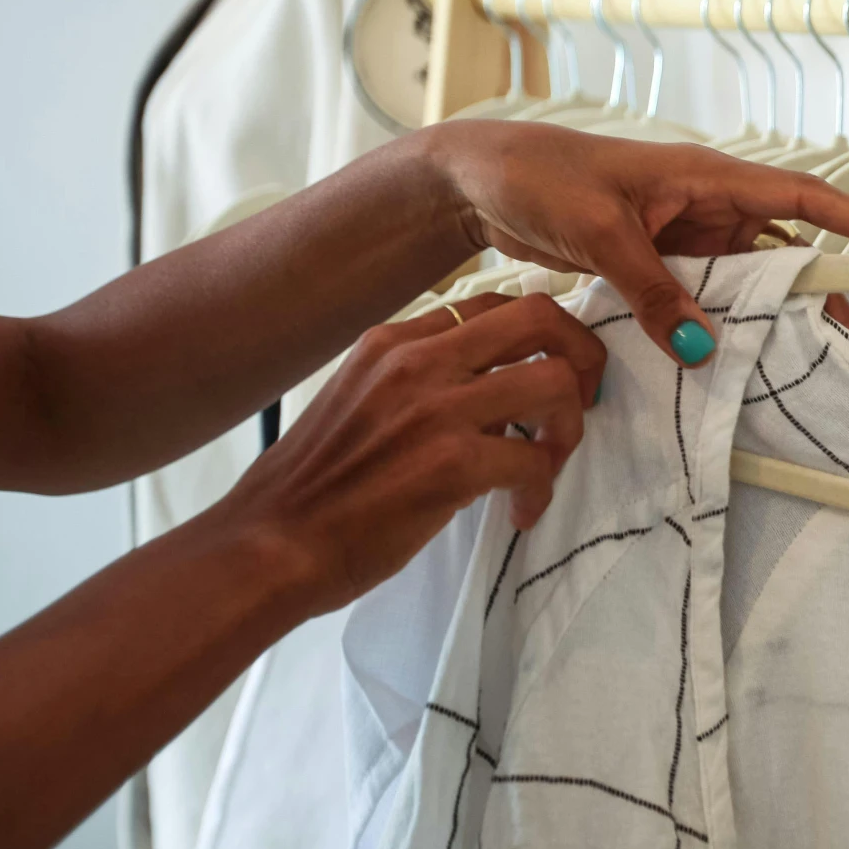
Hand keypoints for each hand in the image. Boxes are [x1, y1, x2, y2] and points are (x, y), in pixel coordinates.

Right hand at [208, 291, 604, 617]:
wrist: (268, 545)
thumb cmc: (312, 490)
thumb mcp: (358, 402)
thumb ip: (415, 384)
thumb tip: (484, 395)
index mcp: (393, 342)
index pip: (492, 303)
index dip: (537, 337)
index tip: (543, 378)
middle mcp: (417, 360)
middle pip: (540, 317)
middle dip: (580, 358)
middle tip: (578, 405)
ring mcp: (436, 408)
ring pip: (554, 382)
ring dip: (568, 429)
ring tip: (546, 467)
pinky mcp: (452, 463)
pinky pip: (536, 460)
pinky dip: (541, 489)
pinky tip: (518, 514)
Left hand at [425, 122, 848, 365]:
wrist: (480, 180)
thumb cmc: (538, 176)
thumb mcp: (600, 233)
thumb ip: (652, 291)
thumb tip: (699, 347)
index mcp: (706, 176)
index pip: (801, 199)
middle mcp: (708, 204)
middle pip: (786, 253)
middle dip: (825, 296)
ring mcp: (686, 236)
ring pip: (750, 283)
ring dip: (774, 320)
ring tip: (809, 367)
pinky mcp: (661, 263)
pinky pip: (707, 299)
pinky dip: (721, 328)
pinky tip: (732, 364)